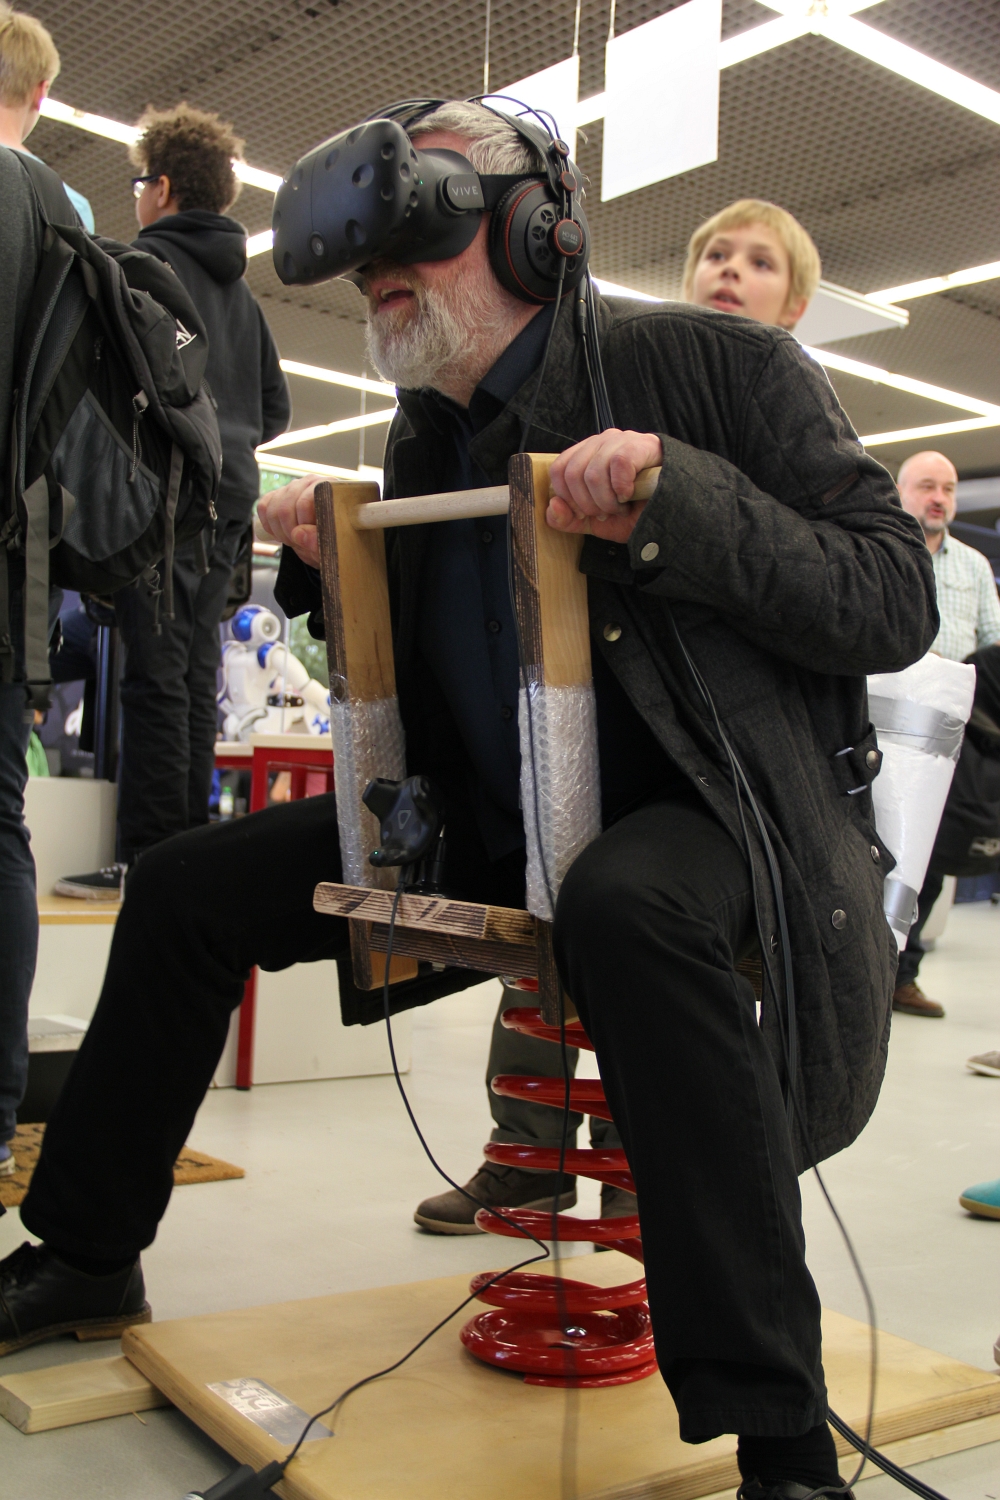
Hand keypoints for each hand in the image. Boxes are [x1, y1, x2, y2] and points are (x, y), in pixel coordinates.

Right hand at [256, 477, 321, 568]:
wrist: (328, 540)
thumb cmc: (334, 542)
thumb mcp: (330, 548)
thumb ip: (318, 542)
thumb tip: (298, 533)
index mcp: (330, 489)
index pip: (304, 504)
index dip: (302, 526)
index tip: (308, 541)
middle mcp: (312, 482)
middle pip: (285, 508)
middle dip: (288, 533)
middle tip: (299, 544)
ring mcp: (294, 486)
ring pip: (272, 509)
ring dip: (279, 532)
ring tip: (293, 541)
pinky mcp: (278, 493)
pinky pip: (263, 507)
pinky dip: (268, 525)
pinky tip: (282, 533)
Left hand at [546, 430, 662, 541]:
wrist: (673, 510)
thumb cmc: (635, 511)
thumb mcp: (596, 522)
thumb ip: (569, 519)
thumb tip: (552, 506)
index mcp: (585, 455)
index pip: (558, 470)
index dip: (569, 498)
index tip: (588, 513)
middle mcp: (599, 443)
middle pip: (572, 474)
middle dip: (589, 504)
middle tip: (608, 512)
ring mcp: (619, 440)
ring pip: (593, 473)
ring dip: (607, 501)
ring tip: (622, 506)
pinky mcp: (639, 444)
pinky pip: (618, 465)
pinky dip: (622, 488)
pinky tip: (631, 494)